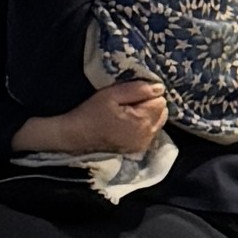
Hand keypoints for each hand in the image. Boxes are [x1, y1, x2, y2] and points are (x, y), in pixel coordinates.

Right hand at [16, 77, 167, 159]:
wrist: (75, 136)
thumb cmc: (91, 113)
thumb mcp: (112, 95)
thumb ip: (138, 90)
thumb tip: (160, 88)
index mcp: (142, 122)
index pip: (160, 101)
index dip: (146, 95)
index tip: (129, 96)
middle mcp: (147, 135)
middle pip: (161, 112)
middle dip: (149, 105)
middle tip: (127, 103)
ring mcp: (143, 144)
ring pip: (157, 122)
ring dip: (147, 115)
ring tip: (126, 113)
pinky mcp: (138, 149)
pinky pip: (150, 132)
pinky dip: (143, 125)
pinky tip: (127, 123)